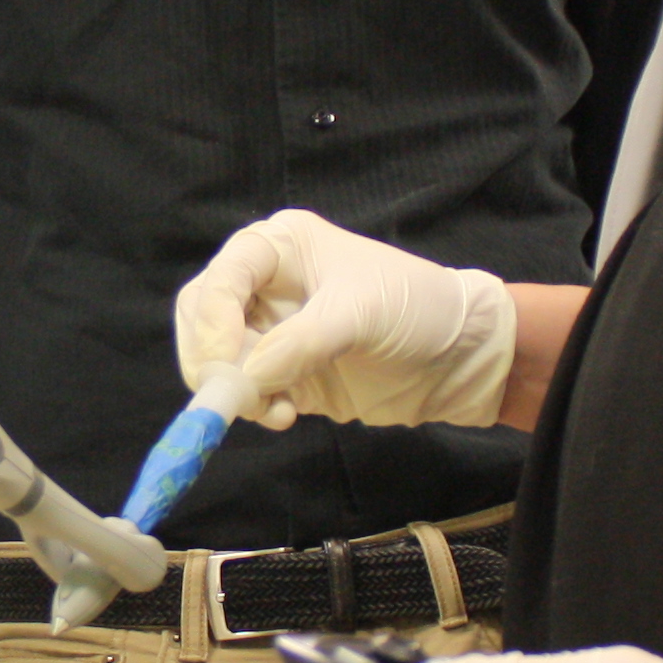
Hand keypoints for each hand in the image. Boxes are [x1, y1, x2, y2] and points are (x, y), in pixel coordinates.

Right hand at [173, 210, 514, 430]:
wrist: (459, 356)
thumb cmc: (415, 308)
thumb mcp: (361, 313)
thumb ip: (300, 343)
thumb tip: (245, 379)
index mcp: (281, 246)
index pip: (222, 277)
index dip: (212, 321)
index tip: (225, 366)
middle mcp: (266, 283)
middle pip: (204, 317)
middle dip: (212, 359)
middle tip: (235, 394)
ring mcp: (271, 329)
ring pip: (216, 358)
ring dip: (234, 389)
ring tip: (274, 409)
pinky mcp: (282, 371)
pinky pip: (244, 390)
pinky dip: (254, 407)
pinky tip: (285, 415)